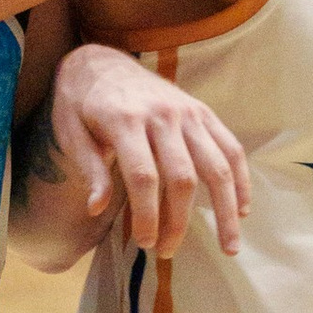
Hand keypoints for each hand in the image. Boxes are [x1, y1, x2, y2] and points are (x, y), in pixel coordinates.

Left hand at [49, 43, 248, 255]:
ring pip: (215, 165)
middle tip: (167, 251)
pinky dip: (240, 180)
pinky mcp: (202, 111)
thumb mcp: (70, 132)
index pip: (143, 177)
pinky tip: (242, 209)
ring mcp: (187, 112)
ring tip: (230, 247)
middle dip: (178, 221)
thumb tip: (96, 208)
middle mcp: (162, 115)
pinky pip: (230, 147)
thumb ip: (89, 169)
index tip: (145, 243)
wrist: (100, 61)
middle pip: (181, 177)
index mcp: (125, 120)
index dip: (147, 215)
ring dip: (225, 210)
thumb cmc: (81, 104)